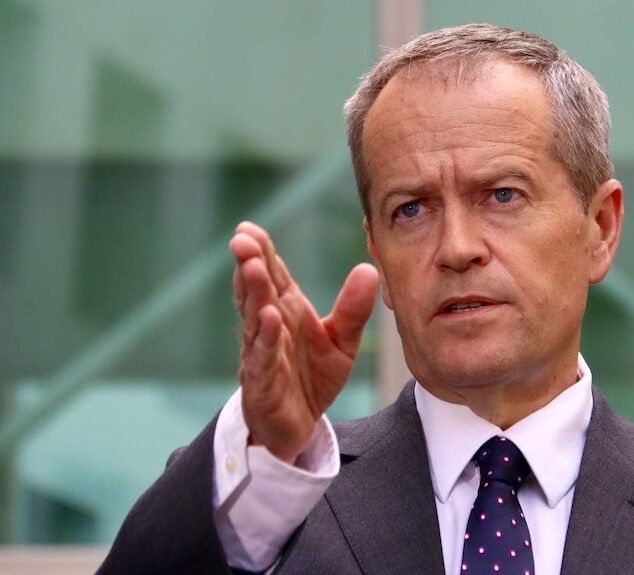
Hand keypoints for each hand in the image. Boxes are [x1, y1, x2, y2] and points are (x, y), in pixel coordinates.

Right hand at [229, 221, 378, 462]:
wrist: (299, 426)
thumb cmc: (312, 377)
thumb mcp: (342, 341)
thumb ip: (353, 309)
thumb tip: (369, 269)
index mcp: (285, 312)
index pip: (271, 276)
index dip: (260, 251)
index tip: (249, 227)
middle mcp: (268, 328)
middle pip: (257, 292)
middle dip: (249, 265)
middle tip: (241, 239)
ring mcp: (261, 355)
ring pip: (254, 320)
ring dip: (252, 294)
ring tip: (252, 268)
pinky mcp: (263, 385)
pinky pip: (263, 359)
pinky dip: (265, 339)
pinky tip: (268, 318)